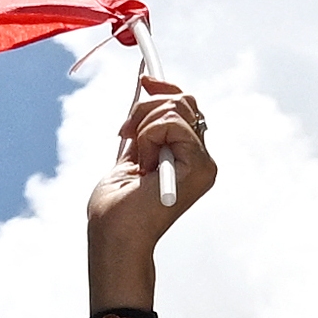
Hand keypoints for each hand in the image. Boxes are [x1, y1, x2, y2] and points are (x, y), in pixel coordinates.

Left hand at [85, 77, 215, 313]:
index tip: (144, 80)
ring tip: (137, 162)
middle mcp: (201, 157)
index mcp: (186, 155)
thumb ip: (143, 127)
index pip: (186, 107)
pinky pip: (171, 124)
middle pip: (184, 101)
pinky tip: (144, 165)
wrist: (114, 237)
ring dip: (143, 129)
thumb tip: (146, 90)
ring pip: (176, 108)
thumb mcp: (130, 155)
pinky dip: (148, 137)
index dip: (165, 89)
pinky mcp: (200, 166)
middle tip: (125, 131)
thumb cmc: (116, 208)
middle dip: (146, 107)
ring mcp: (203, 162)